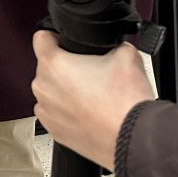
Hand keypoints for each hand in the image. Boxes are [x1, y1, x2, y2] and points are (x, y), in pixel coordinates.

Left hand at [31, 31, 155, 169]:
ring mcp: (47, 111)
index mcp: (53, 64)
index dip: (55, 37)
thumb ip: (113, 44)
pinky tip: (88, 114)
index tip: (64, 42)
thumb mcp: (126, 55)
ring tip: (92, 97)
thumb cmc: (126, 103)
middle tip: (90, 76)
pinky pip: (55, 113)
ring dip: (66, 91)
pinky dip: (68, 112)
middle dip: (67, 68)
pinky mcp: (54, 131)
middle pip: (48, 67)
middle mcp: (44, 87)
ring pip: (52, 91)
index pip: (41, 38)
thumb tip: (115, 46)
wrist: (136, 140)